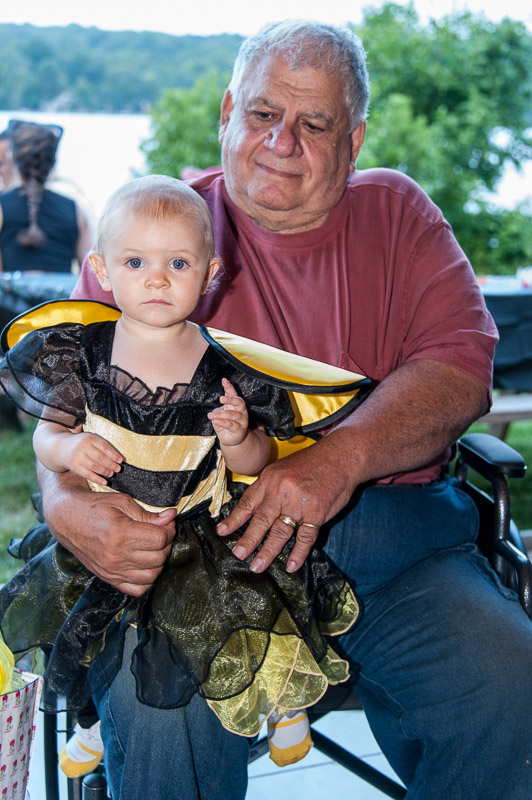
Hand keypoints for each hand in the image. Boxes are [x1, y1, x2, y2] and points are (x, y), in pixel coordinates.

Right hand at [39, 464, 175, 595]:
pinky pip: (137, 589)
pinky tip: (145, 564)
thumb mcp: (122, 503)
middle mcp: (116, 556)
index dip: (169, 529)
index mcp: (120, 534)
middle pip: (159, 557)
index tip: (166, 522)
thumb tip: (170, 517)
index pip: (160, 539)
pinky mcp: (108, 578)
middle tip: (161, 532)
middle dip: (166, 544)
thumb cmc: (94, 506)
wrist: (67, 518)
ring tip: (154, 548)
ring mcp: (112, 570)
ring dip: (159, 561)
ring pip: (152, 575)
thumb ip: (147, 514)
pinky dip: (146, 580)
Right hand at [59, 432, 122, 484]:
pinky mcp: (74, 466)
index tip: (120, 461)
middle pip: (100, 457)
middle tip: (118, 469)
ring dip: (105, 472)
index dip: (114, 455)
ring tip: (111, 474)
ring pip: (94, 466)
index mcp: (89, 438)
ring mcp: (77, 457)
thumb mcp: (90, 440)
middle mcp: (83, 447)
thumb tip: (117, 458)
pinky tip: (104, 482)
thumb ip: (102, 446)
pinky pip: (87, 474)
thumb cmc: (81, 444)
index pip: (104, 447)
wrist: (60, 447)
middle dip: (111, 464)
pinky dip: (97, 479)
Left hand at [208, 378, 248, 446]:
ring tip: (211, 415)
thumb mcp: (220, 414)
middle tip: (221, 399)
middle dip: (230, 399)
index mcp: (235, 405)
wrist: (230, 440)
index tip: (224, 380)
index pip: (233, 394)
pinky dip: (223, 422)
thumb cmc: (225, 424)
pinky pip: (232, 425)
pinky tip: (216, 420)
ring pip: (233, 414)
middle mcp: (241, 411)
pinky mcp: (240, 430)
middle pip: (239, 402)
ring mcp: (242, 421)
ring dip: (221, 414)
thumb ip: (219, 410)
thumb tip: (217, 410)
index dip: (229, 387)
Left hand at [216, 432, 357, 572]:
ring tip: (258, 566)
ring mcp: (299, 503)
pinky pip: (305, 538)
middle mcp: (281, 491)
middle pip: (260, 519)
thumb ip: (269, 487)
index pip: (248, 502)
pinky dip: (298, 553)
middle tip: (238, 554)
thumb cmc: (312, 462)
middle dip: (247, 539)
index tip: (222, 532)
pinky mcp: (317, 513)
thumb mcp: (283, 468)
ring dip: (268, 551)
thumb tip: (253, 507)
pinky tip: (291, 565)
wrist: (341, 456)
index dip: (234, 518)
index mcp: (270, 479)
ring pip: (280, 531)